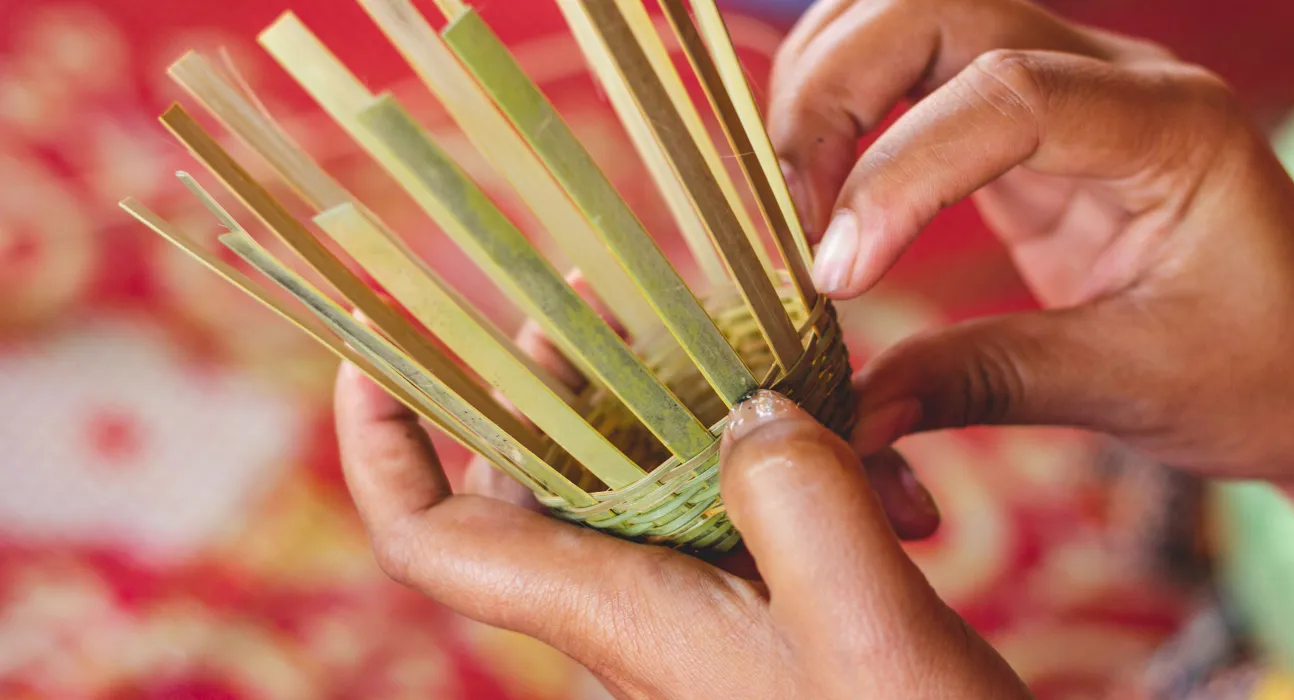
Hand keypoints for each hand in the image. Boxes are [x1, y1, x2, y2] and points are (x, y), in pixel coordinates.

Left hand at [335, 362, 1031, 697]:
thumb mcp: (864, 622)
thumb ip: (796, 497)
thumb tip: (747, 404)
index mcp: (619, 612)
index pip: (433, 534)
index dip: (381, 439)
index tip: (373, 339)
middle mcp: (636, 608)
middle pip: (536, 477)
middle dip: (557, 377)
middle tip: (601, 298)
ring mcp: (699, 611)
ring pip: (651, 479)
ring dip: (719, 415)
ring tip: (820, 387)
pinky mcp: (762, 610)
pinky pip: (742, 509)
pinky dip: (799, 468)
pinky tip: (890, 476)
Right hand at [769, 0, 1293, 647]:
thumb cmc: (1268, 378)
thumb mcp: (1132, 388)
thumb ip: (984, 382)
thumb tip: (850, 411)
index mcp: (1169, 123)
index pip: (1004, 93)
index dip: (896, 175)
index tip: (835, 277)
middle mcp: (1115, 79)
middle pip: (934, 9)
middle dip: (834, 94)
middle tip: (790, 217)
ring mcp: (1067, 93)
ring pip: (910, 20)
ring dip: (827, 88)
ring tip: (795, 203)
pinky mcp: (1026, 136)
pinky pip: (915, 83)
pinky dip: (846, 116)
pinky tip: (820, 194)